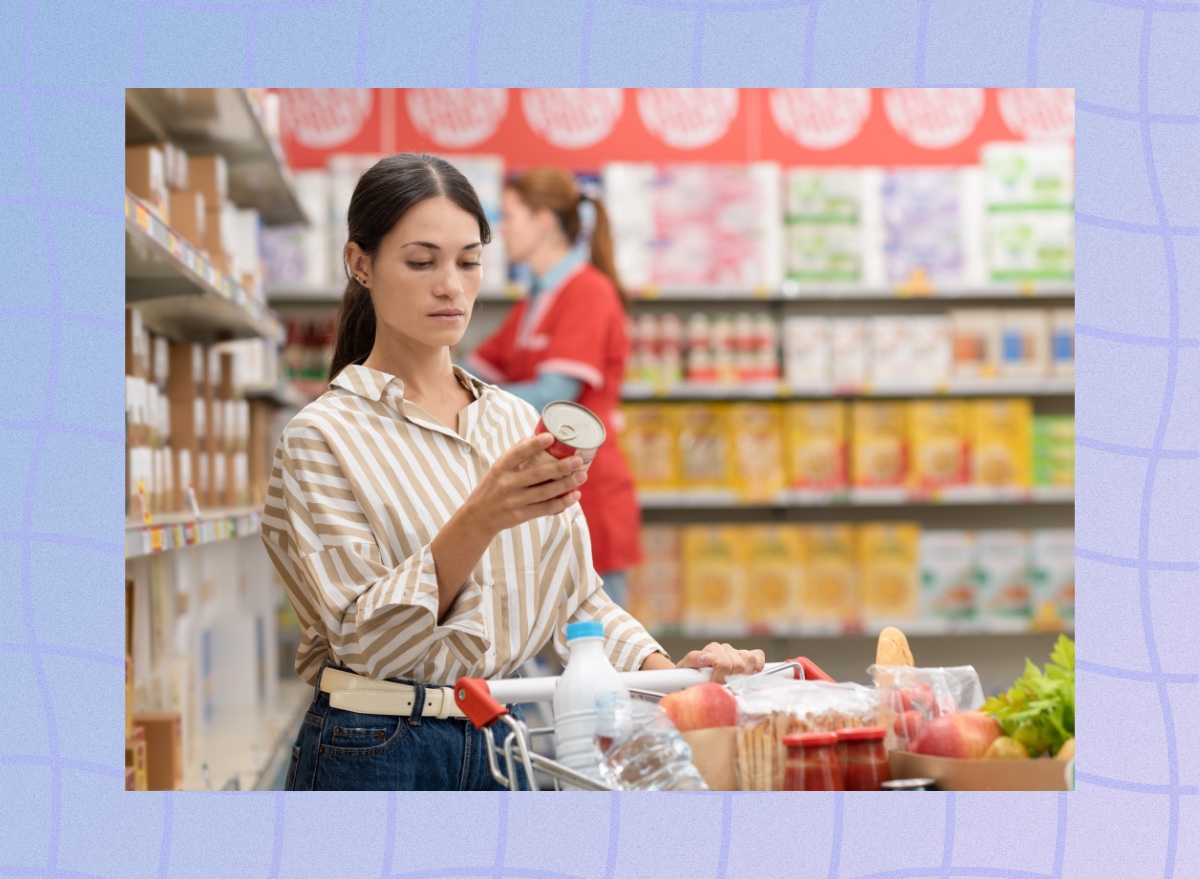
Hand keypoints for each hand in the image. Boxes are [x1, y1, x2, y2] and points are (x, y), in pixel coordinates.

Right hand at [464, 434, 587, 536]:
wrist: (478, 516)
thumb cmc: (493, 486)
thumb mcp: (498, 468)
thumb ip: (515, 453)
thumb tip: (537, 435)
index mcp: (501, 468)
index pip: (517, 453)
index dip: (534, 445)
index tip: (551, 437)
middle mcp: (506, 484)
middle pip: (536, 474)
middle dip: (560, 467)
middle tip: (577, 460)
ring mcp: (513, 501)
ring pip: (544, 492)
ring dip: (566, 485)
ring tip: (582, 476)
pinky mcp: (520, 516)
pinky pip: (545, 509)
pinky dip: (562, 503)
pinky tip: (575, 496)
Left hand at [675, 643, 765, 683]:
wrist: (692, 677)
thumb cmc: (689, 674)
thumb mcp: (685, 668)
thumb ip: (693, 659)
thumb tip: (707, 657)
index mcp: (711, 650)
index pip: (723, 663)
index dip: (721, 679)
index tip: (716, 687)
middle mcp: (725, 649)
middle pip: (738, 664)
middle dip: (732, 679)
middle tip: (725, 688)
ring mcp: (737, 652)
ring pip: (749, 659)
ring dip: (744, 674)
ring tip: (735, 684)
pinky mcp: (747, 657)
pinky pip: (758, 655)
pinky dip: (758, 664)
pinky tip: (751, 674)